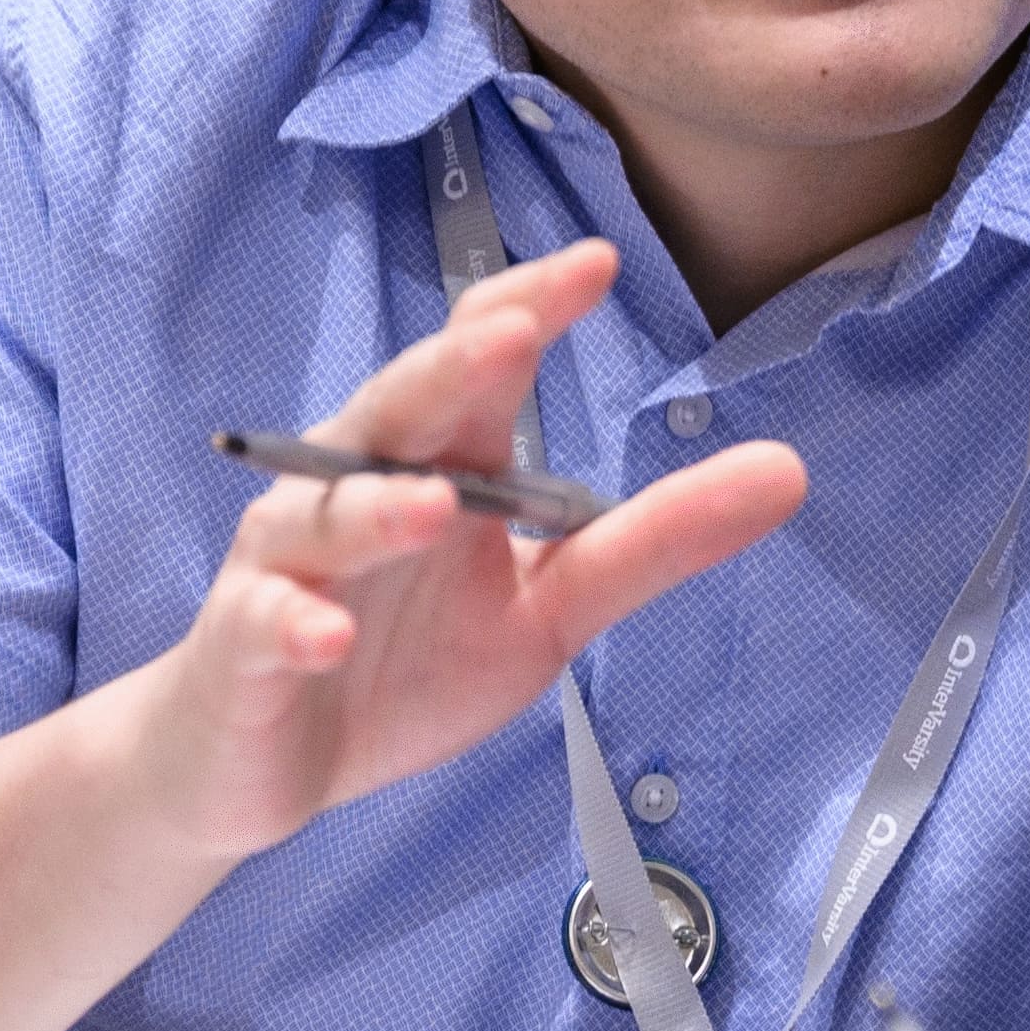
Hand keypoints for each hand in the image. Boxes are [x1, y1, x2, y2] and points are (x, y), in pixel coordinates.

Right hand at [119, 239, 803, 863]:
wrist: (259, 766)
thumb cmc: (398, 663)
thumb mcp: (548, 610)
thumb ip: (651, 543)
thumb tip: (785, 470)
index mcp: (437, 463)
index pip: (479, 365)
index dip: (528, 310)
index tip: (595, 264)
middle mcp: (354, 488)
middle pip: (397, 413)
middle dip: (449, 370)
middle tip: (511, 334)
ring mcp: (291, 564)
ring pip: (325, 516)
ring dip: (377, 508)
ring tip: (435, 506)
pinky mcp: (244, 645)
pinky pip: (266, 624)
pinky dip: (295, 626)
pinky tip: (328, 636)